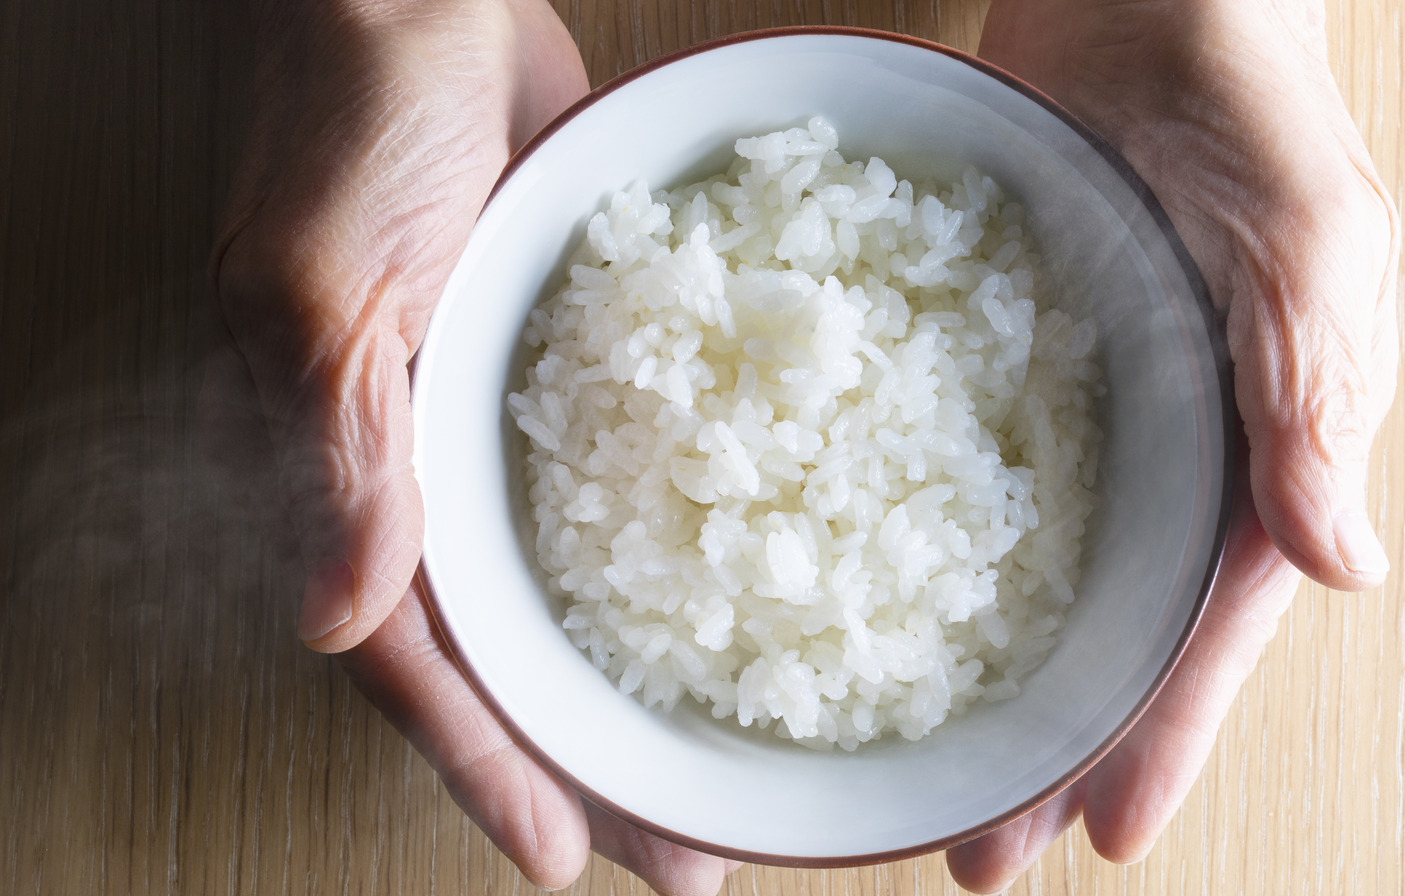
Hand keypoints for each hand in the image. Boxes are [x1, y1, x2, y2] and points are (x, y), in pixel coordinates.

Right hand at [212, 1, 734, 890]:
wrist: (420, 3)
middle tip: (686, 853)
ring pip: (569, 591)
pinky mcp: (568, 369)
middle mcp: (428, 469)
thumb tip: (335, 621)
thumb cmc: (353, 118)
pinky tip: (739, 607)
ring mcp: (501, 425)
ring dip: (638, 684)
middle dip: (587, 760)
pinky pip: (618, 490)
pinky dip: (669, 560)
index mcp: (353, 469)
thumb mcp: (323, 283)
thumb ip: (337, 448)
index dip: (488, 764)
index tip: (565, 856)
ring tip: (724, 769)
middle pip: (510, 651)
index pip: (417, 657)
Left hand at [949, 0, 1399, 888]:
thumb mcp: (1312, 247)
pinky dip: (918, 546)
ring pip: (1032, 572)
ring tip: (921, 771)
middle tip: (979, 850)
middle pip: (1110, 626)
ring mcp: (1080, 405)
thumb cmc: (1255, 100)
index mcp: (1263, 440)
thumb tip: (1342, 570)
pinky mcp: (998, 351)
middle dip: (1056, 744)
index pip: (1214, 619)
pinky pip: (959, 468)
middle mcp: (1169, 444)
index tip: (1102, 834)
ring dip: (984, 673)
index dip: (1163, 731)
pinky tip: (861, 606)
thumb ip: (1315, 401)